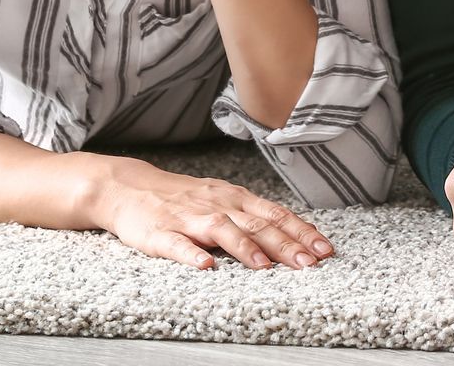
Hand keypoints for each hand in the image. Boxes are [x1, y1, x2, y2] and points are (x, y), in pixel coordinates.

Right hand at [93, 160, 333, 270]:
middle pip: (255, 224)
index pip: (275, 214)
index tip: (325, 249)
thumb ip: (253, 216)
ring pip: (221, 231)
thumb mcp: (222, 199)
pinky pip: (177, 245)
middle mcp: (216, 205)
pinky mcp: (159, 234)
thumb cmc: (182, 198)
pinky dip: (192, 255)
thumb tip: (295, 234)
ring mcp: (188, 219)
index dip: (301, 232)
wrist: (129, 187)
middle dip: (284, 244)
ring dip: (244, 248)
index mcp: (234, 199)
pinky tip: (206, 267)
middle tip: (309, 263)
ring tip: (264, 267)